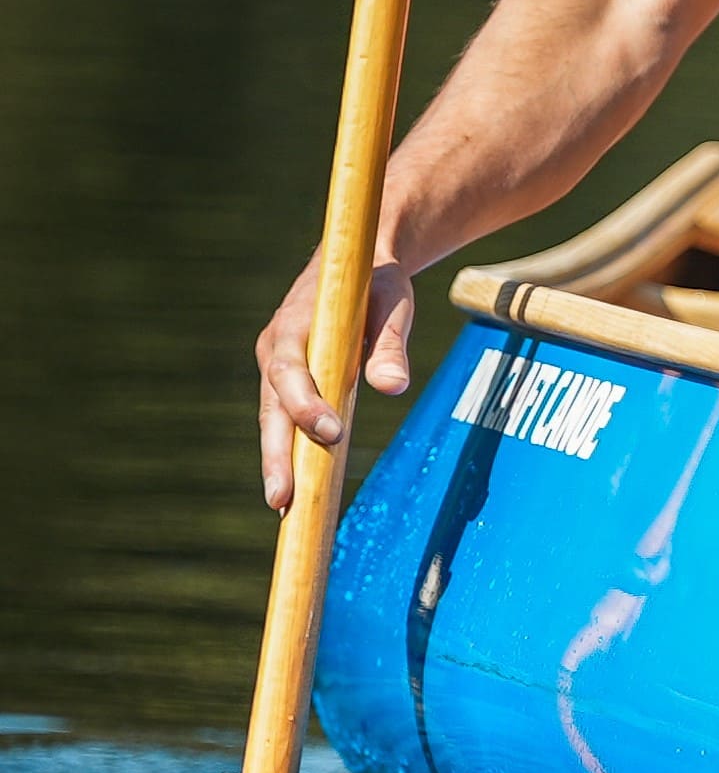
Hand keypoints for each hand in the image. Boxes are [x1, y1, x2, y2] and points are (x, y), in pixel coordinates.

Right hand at [255, 247, 416, 513]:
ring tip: (285, 509)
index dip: (306, 403)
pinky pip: (284, 421)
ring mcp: (276, 368)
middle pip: (271, 407)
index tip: (331, 431)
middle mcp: (276, 348)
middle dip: (276, 454)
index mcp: (296, 324)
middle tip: (283, 498)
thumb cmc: (377, 283)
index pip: (291, 370)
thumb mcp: (394, 302)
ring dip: (277, 463)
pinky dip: (288, 453)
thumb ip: (391, 343)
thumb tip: (393, 388)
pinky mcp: (287, 383)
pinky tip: (295, 490)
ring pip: (273, 421)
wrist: (357, 263)